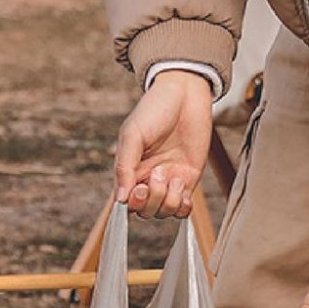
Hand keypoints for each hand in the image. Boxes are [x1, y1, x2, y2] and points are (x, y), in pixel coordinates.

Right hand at [115, 70, 212, 217]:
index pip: (126, 203)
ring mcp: (168, 183)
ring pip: (164, 213)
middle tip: (158, 173)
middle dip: (152, 200)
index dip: (132, 204)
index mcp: (130, 171)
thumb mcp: (133, 135)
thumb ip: (124, 167)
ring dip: (168, 200)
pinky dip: (182, 206)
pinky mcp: (188, 181)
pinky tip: (182, 186)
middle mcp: (147, 180)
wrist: (184, 94)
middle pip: (145, 212)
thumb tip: (120, 200)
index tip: (139, 188)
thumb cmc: (154, 110)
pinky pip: (182, 209)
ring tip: (173, 176)